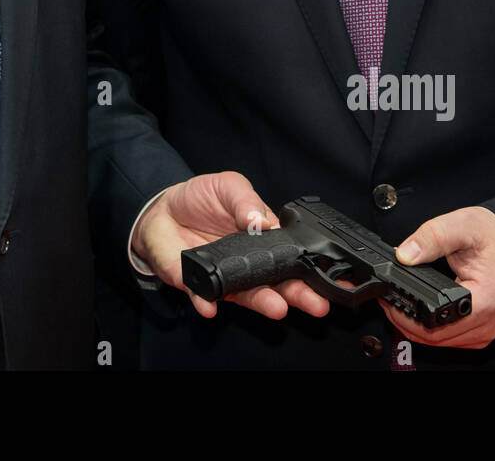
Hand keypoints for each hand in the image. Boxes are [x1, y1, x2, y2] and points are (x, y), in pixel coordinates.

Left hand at [132, 171, 329, 320]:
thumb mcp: (229, 186)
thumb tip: (265, 222)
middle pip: (278, 284)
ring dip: (263, 304)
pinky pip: (204, 296)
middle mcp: (249, 264)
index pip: (290, 257)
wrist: (164, 207)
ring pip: (248, 296)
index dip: (309, 269)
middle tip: (317, 303)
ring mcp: (225, 276)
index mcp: (263, 240)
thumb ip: (248, 201)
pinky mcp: (197, 283)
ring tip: (277, 308)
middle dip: (299, 296)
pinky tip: (211, 306)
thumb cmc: (201, 197)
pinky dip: (207, 301)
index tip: (329, 276)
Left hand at [379, 205, 494, 348]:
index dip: (406, 314)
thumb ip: (431, 238)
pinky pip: (450, 339)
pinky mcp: (481, 330)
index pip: (436, 324)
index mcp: (485, 300)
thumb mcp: (463, 225)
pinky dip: (430, 329)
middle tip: (386, 298)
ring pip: (440, 343)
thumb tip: (404, 254)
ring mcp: (486, 330)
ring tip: (399, 302)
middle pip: (434, 339)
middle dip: (404, 321)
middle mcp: (488, 323)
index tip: (389, 297)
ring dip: (415, 328)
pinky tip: (418, 312)